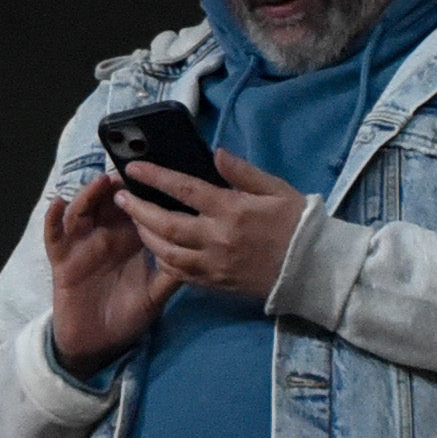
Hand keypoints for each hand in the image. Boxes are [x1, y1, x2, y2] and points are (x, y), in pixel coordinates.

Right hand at [41, 175, 175, 372]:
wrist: (97, 343)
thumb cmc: (127, 315)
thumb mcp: (155, 294)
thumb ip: (172, 274)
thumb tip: (200, 254)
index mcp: (129, 241)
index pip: (136, 207)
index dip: (143, 190)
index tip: (155, 173)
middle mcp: (105, 236)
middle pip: (107, 201)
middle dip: (116, 184)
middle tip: (127, 172)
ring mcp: (81, 244)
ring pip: (82, 210)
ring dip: (89, 194)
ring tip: (101, 184)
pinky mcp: (61, 258)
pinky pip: (53, 235)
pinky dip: (53, 218)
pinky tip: (59, 204)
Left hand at [113, 149, 307, 306]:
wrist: (315, 270)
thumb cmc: (298, 224)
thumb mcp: (276, 189)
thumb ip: (243, 172)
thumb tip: (215, 153)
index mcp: (232, 210)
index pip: (184, 189)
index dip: (155, 177)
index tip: (133, 168)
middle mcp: (217, 238)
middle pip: (166, 224)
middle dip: (138, 209)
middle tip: (121, 197)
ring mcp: (215, 264)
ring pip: (167, 252)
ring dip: (146, 236)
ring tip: (135, 221)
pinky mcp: (217, 284)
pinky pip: (180, 274)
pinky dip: (163, 260)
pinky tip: (157, 249)